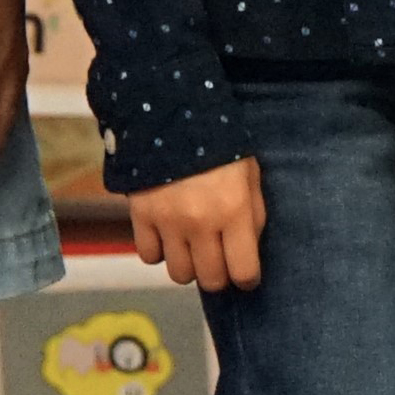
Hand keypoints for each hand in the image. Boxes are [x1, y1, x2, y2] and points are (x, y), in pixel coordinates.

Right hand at [125, 154, 265, 291]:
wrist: (172, 114)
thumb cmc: (220, 143)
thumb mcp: (250, 175)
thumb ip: (253, 215)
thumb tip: (248, 251)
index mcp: (234, 211)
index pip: (243, 272)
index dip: (248, 279)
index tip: (246, 275)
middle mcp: (201, 223)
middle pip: (210, 280)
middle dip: (219, 275)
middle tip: (219, 260)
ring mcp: (168, 222)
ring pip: (179, 274)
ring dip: (189, 264)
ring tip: (193, 246)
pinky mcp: (141, 216)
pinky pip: (149, 255)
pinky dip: (159, 251)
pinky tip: (168, 235)